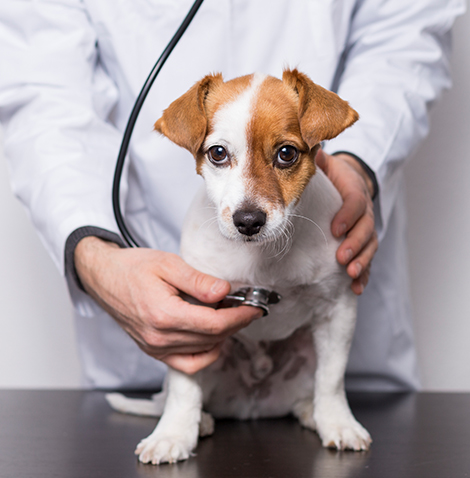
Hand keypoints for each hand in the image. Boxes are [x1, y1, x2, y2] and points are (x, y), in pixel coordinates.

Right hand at [74, 237, 261, 373]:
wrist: (104, 278)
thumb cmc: (132, 268)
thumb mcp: (167, 264)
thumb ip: (198, 281)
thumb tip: (224, 292)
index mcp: (164, 315)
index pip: (215, 324)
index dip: (240, 317)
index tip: (255, 308)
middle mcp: (159, 338)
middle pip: (212, 339)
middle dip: (236, 324)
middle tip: (247, 307)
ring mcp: (155, 348)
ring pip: (203, 352)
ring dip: (223, 336)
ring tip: (230, 316)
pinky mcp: (154, 351)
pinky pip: (187, 363)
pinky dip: (205, 353)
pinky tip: (212, 336)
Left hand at [316, 150, 377, 294]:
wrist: (351, 182)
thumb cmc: (334, 176)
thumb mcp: (327, 164)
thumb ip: (317, 158)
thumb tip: (304, 146)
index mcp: (355, 191)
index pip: (356, 203)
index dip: (348, 216)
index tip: (335, 228)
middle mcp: (365, 211)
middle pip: (367, 228)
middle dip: (355, 244)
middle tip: (342, 257)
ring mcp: (366, 228)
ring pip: (370, 246)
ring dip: (362, 261)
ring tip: (351, 274)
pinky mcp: (364, 242)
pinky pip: (367, 259)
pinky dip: (364, 273)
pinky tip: (357, 287)